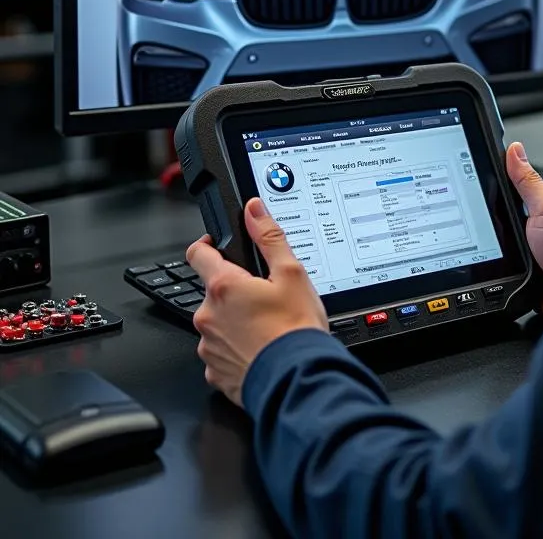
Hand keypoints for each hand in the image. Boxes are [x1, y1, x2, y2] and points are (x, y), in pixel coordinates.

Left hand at [186, 198, 328, 406]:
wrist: (296, 380)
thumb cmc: (295, 329)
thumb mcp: (291, 273)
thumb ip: (269, 237)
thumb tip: (254, 210)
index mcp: (224, 287)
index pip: (198, 253)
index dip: (208, 245)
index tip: (218, 245)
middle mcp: (207, 315)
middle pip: (213, 292)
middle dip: (234, 291)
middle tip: (265, 296)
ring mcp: (208, 346)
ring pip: (217, 323)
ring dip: (235, 321)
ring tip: (267, 327)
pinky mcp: (214, 372)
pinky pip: (221, 352)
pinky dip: (237, 348)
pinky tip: (261, 348)